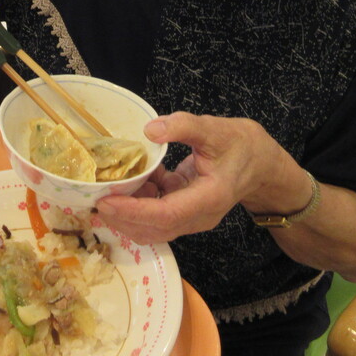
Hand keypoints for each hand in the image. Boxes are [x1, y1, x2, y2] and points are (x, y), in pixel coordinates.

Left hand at [95, 112, 285, 243]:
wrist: (262, 163)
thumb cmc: (241, 145)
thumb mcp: (214, 128)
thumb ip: (183, 126)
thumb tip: (150, 130)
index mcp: (209, 198)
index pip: (166, 214)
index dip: (134, 211)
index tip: (107, 201)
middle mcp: (200, 215)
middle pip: (155, 228)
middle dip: (122, 219)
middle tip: (93, 202)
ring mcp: (192, 216)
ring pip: (154, 226)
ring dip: (127, 214)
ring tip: (102, 195)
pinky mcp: (185, 209)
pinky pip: (158, 213)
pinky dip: (139, 202)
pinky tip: (128, 182)